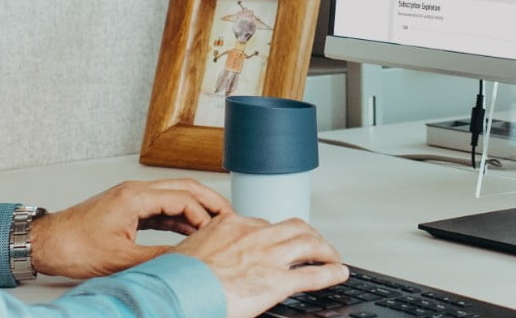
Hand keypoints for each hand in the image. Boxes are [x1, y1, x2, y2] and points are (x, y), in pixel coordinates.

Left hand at [31, 179, 231, 278]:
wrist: (46, 243)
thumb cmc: (73, 246)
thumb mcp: (121, 259)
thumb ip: (158, 257)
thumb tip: (186, 259)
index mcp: (135, 197)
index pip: (183, 198)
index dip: (205, 216)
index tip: (217, 233)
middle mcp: (135, 192)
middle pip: (184, 189)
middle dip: (210, 202)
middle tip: (232, 218)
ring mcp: (131, 199)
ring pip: (174, 197)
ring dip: (196, 211)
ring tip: (216, 226)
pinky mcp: (127, 210)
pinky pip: (161, 209)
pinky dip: (179, 219)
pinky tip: (190, 233)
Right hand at [172, 213, 347, 317]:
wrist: (176, 292)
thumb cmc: (176, 279)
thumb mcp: (188, 254)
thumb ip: (205, 253)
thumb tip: (205, 265)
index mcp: (229, 225)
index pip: (262, 224)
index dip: (276, 235)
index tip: (278, 242)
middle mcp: (253, 234)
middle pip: (293, 227)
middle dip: (308, 235)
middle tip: (315, 245)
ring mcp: (268, 256)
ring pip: (310, 243)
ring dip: (325, 249)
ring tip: (332, 257)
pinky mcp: (278, 280)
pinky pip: (314, 274)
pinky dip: (331, 272)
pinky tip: (339, 274)